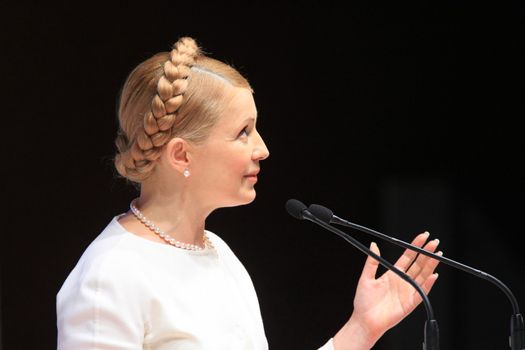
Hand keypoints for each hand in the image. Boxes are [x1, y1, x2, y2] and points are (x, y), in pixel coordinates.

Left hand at [333, 232, 440, 349]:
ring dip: (430, 265)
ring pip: (422, 276)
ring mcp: (407, 292)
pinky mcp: (410, 303)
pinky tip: (433, 275)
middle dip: (426, 253)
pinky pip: (421, 293)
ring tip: (438, 254)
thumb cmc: (364, 301)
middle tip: (435, 242)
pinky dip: (428, 284)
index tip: (423, 236)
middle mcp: (402, 281)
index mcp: (393, 274)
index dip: (415, 246)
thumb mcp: (366, 278)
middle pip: (418, 264)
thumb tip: (373, 244)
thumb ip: (372, 262)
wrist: (364, 320)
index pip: (408, 257)